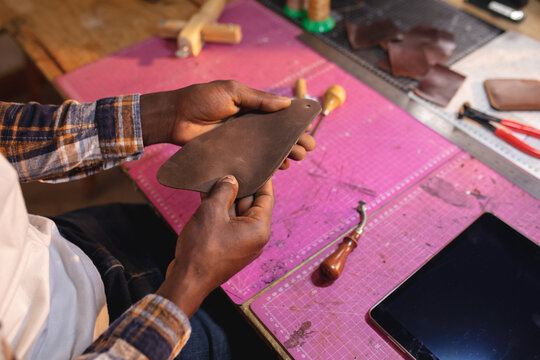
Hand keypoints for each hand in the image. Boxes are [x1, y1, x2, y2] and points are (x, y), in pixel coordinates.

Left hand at [140, 80, 314, 166]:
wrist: (175, 117)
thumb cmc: (202, 99)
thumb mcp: (233, 91)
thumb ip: (258, 99)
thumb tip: (286, 102)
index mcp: (251, 108)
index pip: (277, 115)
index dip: (293, 122)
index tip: (308, 127)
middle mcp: (248, 126)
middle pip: (276, 136)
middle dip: (294, 141)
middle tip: (307, 148)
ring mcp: (241, 143)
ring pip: (267, 150)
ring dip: (284, 154)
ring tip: (297, 158)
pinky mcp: (231, 156)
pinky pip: (252, 162)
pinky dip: (266, 166)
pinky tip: (278, 168)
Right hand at [156, 175, 273, 316]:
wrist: (187, 280)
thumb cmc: (202, 249)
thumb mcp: (212, 211)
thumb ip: (224, 191)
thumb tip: (231, 180)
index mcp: (259, 228)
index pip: (267, 197)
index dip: (263, 179)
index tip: (258, 164)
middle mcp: (254, 236)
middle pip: (251, 204)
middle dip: (240, 186)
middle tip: (232, 166)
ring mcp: (241, 243)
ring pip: (236, 212)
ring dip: (227, 197)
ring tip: (216, 178)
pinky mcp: (227, 247)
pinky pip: (227, 222)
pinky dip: (219, 210)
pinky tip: (207, 194)